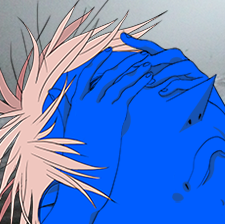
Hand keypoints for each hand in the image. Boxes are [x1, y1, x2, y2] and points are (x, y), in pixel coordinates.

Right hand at [46, 48, 156, 205]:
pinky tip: (148, 76)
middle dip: (121, 62)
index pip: (86, 75)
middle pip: (105, 74)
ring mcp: (100, 106)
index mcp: (75, 105)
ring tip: (146, 61)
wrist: (87, 170)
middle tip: (134, 53)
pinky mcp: (114, 114)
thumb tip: (84, 117)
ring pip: (119, 80)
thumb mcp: (77, 135)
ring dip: (134, 69)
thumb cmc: (81, 158)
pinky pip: (128, 92)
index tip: (107, 53)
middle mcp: (87, 102)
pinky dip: (139, 81)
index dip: (98, 63)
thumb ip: (80, 120)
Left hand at [119, 32, 224, 176]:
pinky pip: (189, 81)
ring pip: (180, 64)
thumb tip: (134, 82)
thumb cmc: (193, 111)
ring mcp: (198, 76)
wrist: (217, 122)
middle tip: (136, 65)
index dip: (141, 43)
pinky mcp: (205, 87)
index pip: (158, 51)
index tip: (123, 37)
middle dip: (153, 57)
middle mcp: (189, 68)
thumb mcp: (172, 96)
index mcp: (178, 67)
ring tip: (148, 82)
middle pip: (170, 53)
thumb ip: (157, 86)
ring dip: (163, 72)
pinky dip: (174, 85)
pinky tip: (162, 93)